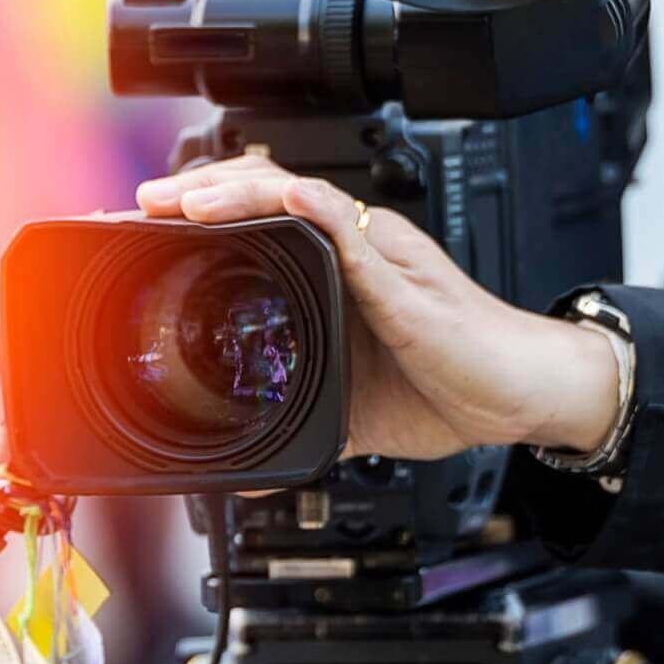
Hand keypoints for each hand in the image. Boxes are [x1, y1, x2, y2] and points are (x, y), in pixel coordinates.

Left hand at [132, 157, 619, 460]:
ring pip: (302, 201)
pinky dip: (322, 215)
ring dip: (240, 195)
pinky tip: (292, 201)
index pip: (258, 219)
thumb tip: (248, 475)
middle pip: (267, 193)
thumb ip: (300, 426)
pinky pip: (360, 237)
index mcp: (335, 269)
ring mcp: (378, 259)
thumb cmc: (447, 385)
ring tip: (189, 200)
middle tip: (143, 200)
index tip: (145, 222)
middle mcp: (353, 249)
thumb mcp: (349, 411)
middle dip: (201, 189)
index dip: (202, 210)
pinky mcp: (405, 282)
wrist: (520, 395)